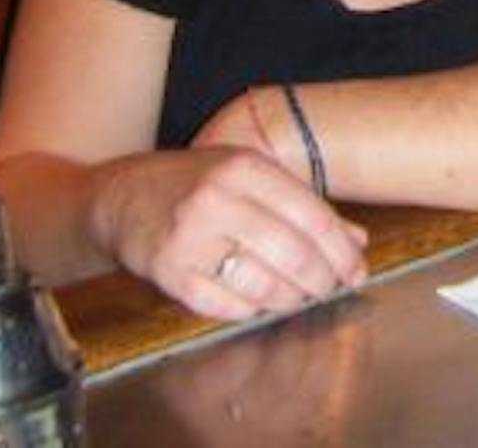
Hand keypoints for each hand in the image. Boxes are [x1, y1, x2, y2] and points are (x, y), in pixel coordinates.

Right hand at [90, 142, 366, 321]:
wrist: (121, 198)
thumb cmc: (194, 184)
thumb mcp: (249, 175)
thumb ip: (302, 204)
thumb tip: (355, 241)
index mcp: (244, 168)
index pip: (311, 216)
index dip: (340, 251)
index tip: (356, 270)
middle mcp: (217, 199)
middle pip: (292, 253)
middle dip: (321, 280)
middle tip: (331, 289)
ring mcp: (190, 238)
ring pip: (262, 284)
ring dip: (290, 299)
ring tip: (299, 297)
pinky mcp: (170, 273)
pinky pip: (226, 305)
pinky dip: (251, 309)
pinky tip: (259, 302)